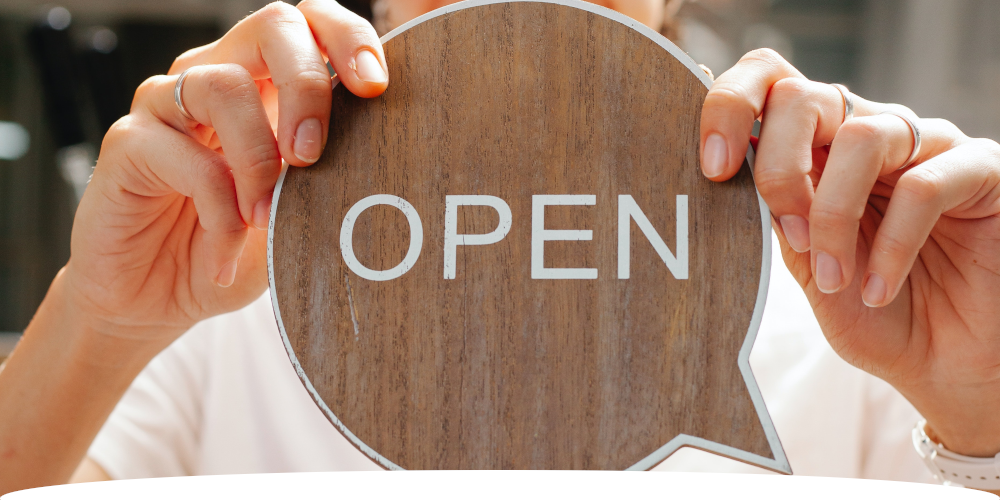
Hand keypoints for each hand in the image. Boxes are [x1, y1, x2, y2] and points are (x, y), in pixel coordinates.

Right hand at [66, 0, 388, 346]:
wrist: (158, 302)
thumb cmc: (237, 252)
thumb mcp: (302, 220)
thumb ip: (336, 185)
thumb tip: (388, 172)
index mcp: (269, 86)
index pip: (312, 24)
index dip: (348, 37)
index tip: (375, 87)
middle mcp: (218, 78)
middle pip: (274, 26)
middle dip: (307, 85)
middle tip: (313, 155)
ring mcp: (168, 105)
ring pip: (224, 85)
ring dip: (258, 160)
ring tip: (265, 221)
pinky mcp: (128, 143)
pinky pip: (184, 156)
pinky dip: (217, 213)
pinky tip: (222, 258)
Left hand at [701, 49, 999, 457]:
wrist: (947, 365)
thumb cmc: (874, 313)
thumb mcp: (808, 268)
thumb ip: (775, 218)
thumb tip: (729, 173)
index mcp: (819, 148)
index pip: (770, 84)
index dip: (731, 107)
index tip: (712, 170)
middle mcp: (869, 133)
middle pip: (804, 96)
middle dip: (778, 166)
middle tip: (787, 233)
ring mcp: (927, 146)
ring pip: (862, 135)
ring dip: (833, 215)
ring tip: (834, 279)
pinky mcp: (983, 170)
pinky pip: (924, 185)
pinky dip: (891, 245)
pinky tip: (878, 289)